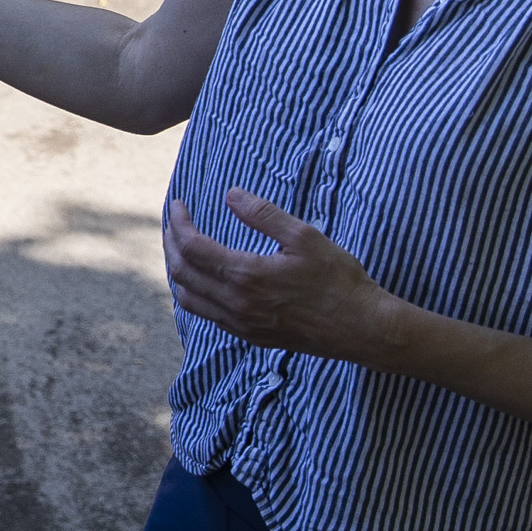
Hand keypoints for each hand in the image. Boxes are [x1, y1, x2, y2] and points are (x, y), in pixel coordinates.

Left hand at [162, 190, 395, 356]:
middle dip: (170, 243)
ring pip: (188, 299)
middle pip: (182, 272)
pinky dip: (193, 293)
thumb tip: (231, 194)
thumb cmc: (338, 279)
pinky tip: (202, 279)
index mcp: (246, 276)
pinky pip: (207, 315)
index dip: (178, 222)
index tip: (178, 204)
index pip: (192, 247)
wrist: (361, 328)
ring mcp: (241, 324)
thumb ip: (264, 214)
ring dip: (177, 270)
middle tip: (173, 222)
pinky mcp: (250, 336)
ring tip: (180, 248)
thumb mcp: (304, 237)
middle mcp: (236, 304)